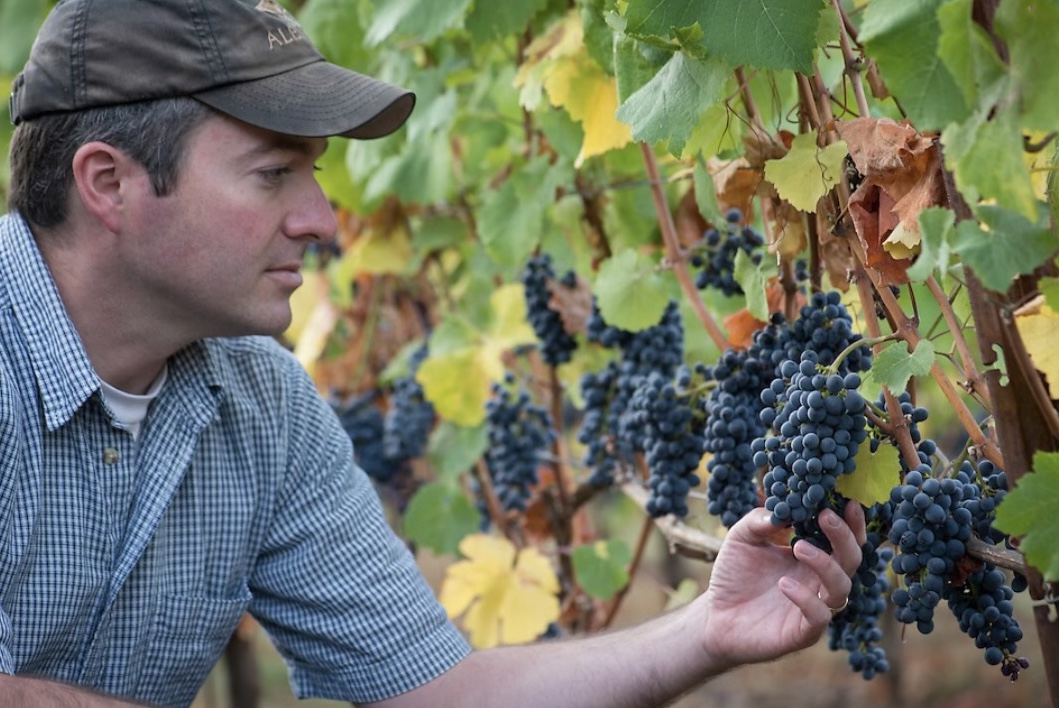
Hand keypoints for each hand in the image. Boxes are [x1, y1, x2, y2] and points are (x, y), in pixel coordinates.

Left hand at [696, 503, 865, 671]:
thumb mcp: (741, 538)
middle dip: (843, 536)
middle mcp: (819, 580)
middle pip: (851, 559)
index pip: (844, 539)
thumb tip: (782, 508)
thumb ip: (758, 520)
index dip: (851, 522)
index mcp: (812, 556)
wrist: (714, 615)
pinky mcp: (803, 632)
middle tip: (825, 516)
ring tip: (798, 546)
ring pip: (841, 587)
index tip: (847, 501)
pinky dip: (806, 599)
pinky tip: (784, 584)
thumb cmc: (734, 574)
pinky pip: (819, 616)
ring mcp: (815, 606)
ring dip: (825, 564)